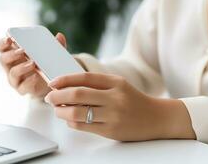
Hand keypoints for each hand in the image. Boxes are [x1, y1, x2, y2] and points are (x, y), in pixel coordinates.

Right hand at [0, 32, 66, 96]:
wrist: (51, 82)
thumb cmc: (46, 63)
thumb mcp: (50, 53)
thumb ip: (55, 45)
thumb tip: (59, 36)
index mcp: (13, 54)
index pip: (2, 47)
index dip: (3, 42)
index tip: (9, 39)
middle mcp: (10, 66)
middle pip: (3, 59)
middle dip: (12, 54)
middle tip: (23, 50)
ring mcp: (15, 79)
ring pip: (12, 73)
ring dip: (22, 67)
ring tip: (33, 63)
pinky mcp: (22, 89)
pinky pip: (23, 86)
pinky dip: (30, 81)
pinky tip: (36, 76)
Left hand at [45, 73, 195, 140]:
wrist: (157, 118)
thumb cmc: (134, 100)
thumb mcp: (120, 84)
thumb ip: (97, 83)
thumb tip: (67, 86)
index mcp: (116, 82)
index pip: (85, 77)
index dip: (65, 79)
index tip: (53, 82)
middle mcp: (114, 98)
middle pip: (78, 94)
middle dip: (58, 95)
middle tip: (50, 97)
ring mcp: (113, 115)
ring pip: (78, 112)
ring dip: (62, 111)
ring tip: (57, 109)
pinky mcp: (111, 131)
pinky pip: (84, 126)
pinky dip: (71, 122)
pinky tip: (69, 119)